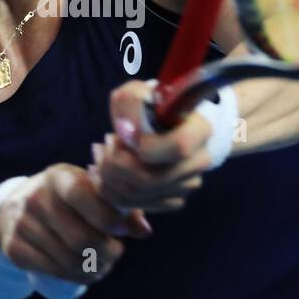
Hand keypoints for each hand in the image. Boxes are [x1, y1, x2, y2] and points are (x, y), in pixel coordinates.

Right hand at [0, 163, 149, 286]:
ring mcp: (22, 224)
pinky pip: (54, 271)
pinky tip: (86, 273)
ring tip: (103, 265)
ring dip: (95, 269)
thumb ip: (121, 206)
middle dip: (108, 253)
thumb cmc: (67, 199)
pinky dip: (77, 278)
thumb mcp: (89, 190)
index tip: (122, 231)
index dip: (108, 217)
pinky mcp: (15, 249)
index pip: (83, 195)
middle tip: (116, 253)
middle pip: (81, 239)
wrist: (15, 208)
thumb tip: (144, 231)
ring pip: (70, 260)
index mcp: (58, 178)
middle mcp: (36, 198)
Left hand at [91, 79, 209, 212]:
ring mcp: (188, 184)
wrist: (160, 123)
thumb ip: (130, 104)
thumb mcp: (137, 92)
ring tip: (98, 158)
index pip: (179, 148)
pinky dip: (113, 193)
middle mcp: (200, 160)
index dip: (144, 146)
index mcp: (200, 130)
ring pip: (140, 196)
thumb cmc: (149, 105)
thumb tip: (125, 132)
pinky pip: (138, 206)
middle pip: (151, 179)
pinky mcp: (173, 199)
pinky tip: (105, 174)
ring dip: (109, 179)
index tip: (121, 136)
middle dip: (114, 166)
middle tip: (99, 147)